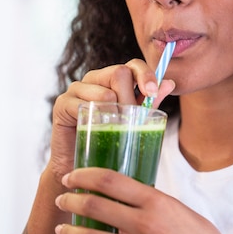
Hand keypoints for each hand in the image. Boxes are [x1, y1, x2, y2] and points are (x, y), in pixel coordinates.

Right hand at [47, 59, 175, 182]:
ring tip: (116, 128)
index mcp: (114, 79)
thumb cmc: (112, 141)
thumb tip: (170, 83)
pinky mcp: (62, 104)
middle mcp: (96, 79)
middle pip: (119, 73)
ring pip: (103, 90)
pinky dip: (94, 116)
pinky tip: (98, 127)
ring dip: (114, 111)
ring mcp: (77, 89)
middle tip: (132, 119)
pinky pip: (81, 103)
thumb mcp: (136, 119)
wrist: (86, 167)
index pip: (133, 65)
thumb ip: (150, 101)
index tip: (153, 92)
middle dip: (130, 98)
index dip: (146, 75)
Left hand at [55, 168, 232, 233]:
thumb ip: (150, 200)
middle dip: (70, 201)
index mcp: (155, 202)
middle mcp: (143, 224)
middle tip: (62, 200)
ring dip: (69, 233)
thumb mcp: (177, 208)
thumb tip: (123, 193)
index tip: (72, 177)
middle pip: (94, 206)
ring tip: (63, 231)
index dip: (84, 176)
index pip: (109, 181)